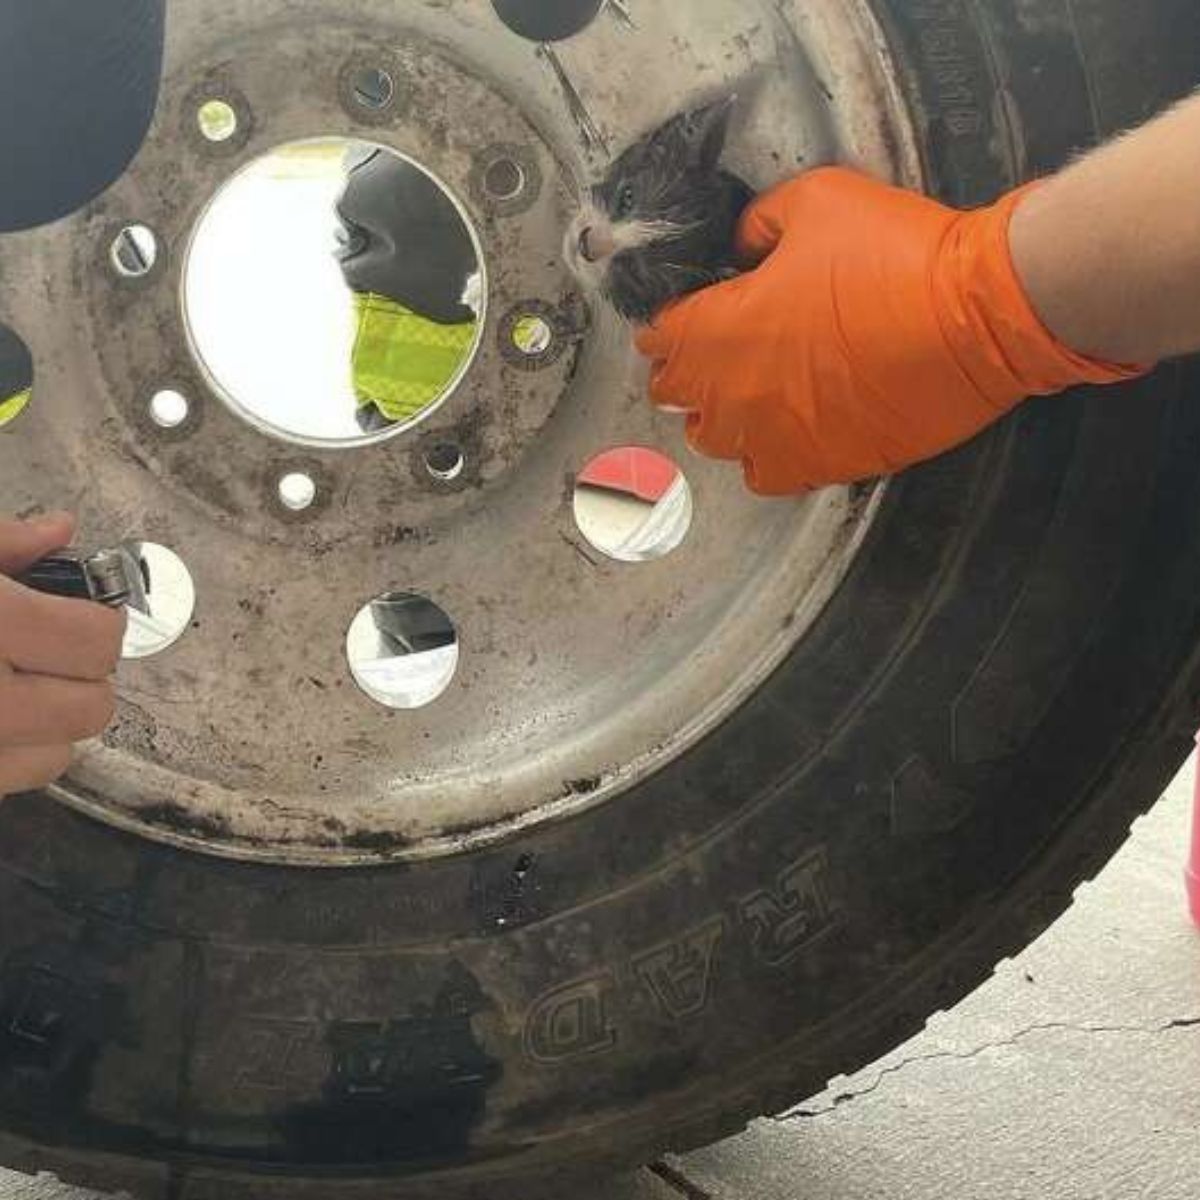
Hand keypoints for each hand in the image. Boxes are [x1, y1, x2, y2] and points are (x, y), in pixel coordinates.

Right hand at [0, 514, 124, 800]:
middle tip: (42, 652)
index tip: (72, 614)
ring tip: (12, 689)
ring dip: (50, 724)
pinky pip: (15, 780)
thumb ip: (1, 543)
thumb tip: (60, 530)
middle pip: (91, 707)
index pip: (95, 641)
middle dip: (79, 676)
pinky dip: (13, 754)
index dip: (93, 624)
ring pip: (59, 755)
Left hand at [637, 168, 1143, 494]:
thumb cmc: (898, 254)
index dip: (669, 323)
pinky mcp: (818, 466)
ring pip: (713, 441)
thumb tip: (742, 248)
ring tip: (749, 392)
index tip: (686, 315)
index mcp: (723, 329)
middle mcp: (735, 394)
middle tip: (716, 348)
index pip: (659, 338)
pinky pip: (762, 476)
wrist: (979, 315)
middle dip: (688, 369)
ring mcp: (774, 437)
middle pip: (676, 395)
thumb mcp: (817, 201)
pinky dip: (763, 455)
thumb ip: (760, 224)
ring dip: (721, 415)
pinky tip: (784, 430)